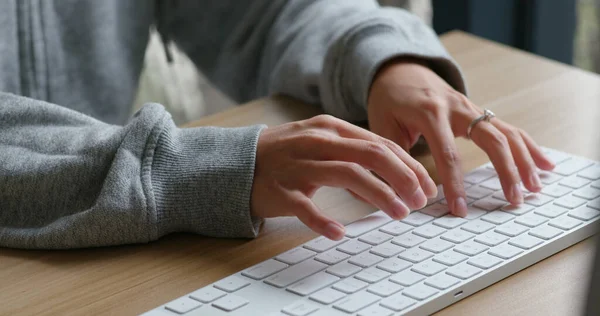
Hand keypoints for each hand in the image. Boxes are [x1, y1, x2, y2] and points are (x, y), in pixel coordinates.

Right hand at [251, 115, 437, 239]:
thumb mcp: (321, 142)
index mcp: (330, 129)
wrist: (238, 163)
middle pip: (370, 154)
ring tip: (398, 213)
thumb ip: (354, 150)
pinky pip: (305, 207)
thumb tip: (396, 170)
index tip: (424, 186)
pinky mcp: (280, 190)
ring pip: (347, 175)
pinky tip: (339, 232)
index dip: (408, 165)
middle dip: (402, 177)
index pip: (379, 143)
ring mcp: (297, 165)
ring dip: (379, 195)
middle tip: (419, 201)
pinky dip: (323, 220)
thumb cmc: (287, 154)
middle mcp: (316, 142)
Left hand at [367, 60, 554, 216]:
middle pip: (491, 140)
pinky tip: (544, 164)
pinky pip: (509, 129)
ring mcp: (472, 108)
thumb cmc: (388, 101)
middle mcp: (457, 107)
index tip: (460, 210)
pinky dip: (528, 147)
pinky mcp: (480, 112)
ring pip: (506, 133)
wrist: (399, 70)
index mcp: (430, 112)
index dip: (456, 184)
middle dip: (505, 171)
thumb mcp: (381, 126)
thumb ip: (394, 157)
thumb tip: (403, 193)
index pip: (447, 154)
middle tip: (513, 200)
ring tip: (535, 188)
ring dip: (524, 161)